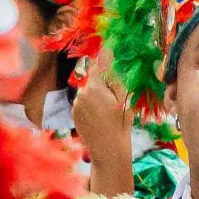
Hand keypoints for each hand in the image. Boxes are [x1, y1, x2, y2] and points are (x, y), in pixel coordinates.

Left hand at [75, 47, 132, 195]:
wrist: (108, 149)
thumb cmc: (121, 123)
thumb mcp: (124, 98)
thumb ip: (115, 77)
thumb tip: (110, 55)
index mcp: (94, 87)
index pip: (97, 64)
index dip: (105, 57)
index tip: (111, 49)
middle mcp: (81, 93)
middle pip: (94, 78)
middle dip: (104, 80)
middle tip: (117, 92)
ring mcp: (76, 104)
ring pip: (89, 90)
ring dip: (98, 93)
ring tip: (110, 107)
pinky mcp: (74, 114)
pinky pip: (84, 101)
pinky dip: (92, 103)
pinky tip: (102, 114)